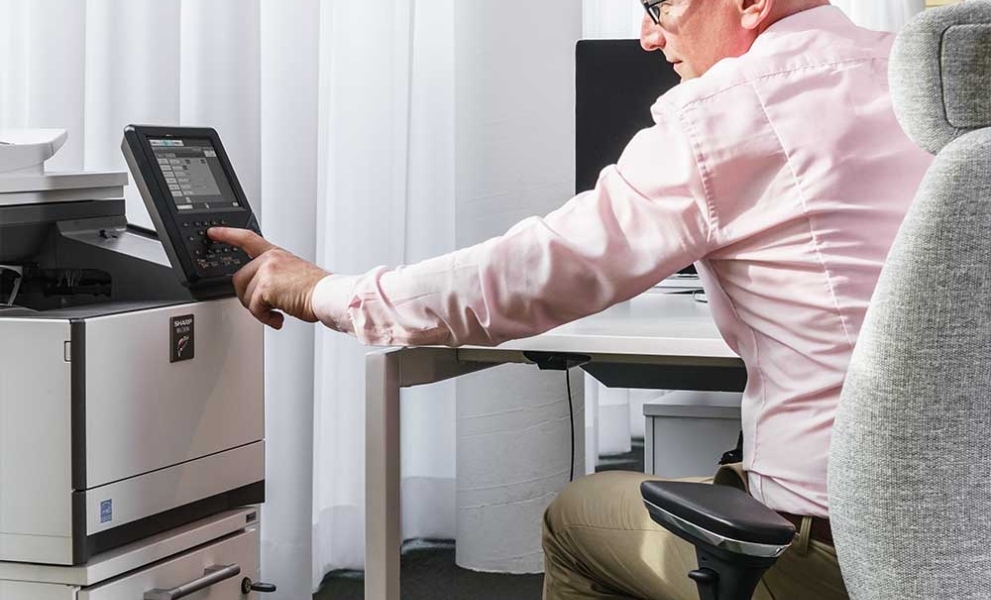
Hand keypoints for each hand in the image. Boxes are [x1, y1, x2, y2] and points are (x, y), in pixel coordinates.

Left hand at [207, 227, 329, 329]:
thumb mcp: (294, 275)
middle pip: (239, 279)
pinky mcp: (266, 287)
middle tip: (266, 306)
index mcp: (276, 254)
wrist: (327, 295)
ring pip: (245, 295)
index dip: (228, 234)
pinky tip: (279, 318)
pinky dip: (266, 318)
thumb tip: (261, 295)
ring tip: (277, 312)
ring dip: (258, 310)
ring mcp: (267, 271)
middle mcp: (270, 259)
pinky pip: (255, 308)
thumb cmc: (316, 289)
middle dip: (249, 297)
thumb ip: (274, 277)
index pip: (247, 238)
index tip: (213, 232)